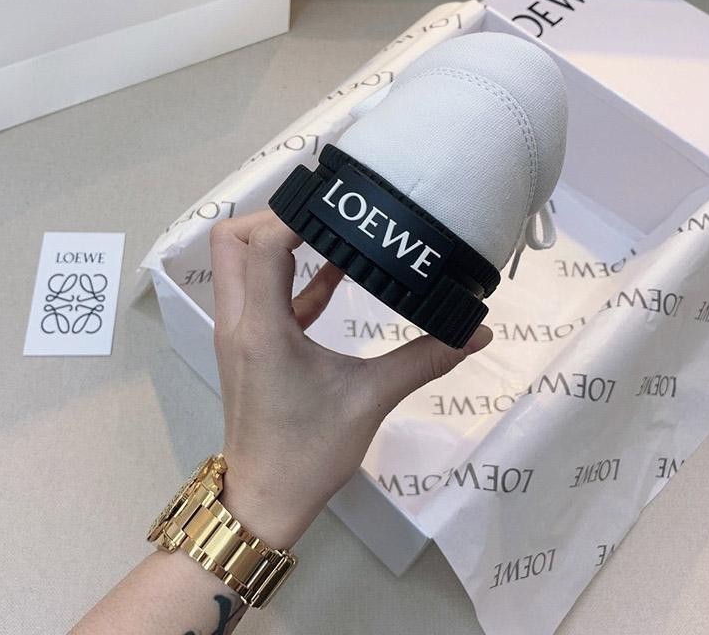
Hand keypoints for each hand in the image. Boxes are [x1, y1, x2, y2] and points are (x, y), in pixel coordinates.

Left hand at [210, 209, 492, 549]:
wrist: (266, 500)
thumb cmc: (310, 452)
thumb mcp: (371, 400)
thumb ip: (424, 359)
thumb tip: (476, 332)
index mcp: (261, 326)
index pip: (263, 243)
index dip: (297, 215)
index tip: (338, 207)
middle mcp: (239, 319)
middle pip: (232, 240)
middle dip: (273, 216)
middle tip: (324, 215)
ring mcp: (238, 331)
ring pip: (238, 263)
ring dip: (277, 241)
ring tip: (332, 231)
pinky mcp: (249, 344)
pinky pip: (261, 292)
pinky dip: (290, 275)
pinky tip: (336, 277)